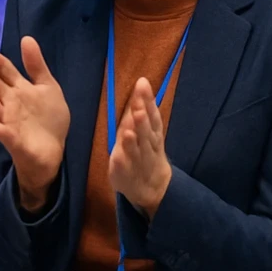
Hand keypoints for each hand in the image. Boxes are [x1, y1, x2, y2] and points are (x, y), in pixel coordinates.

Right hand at [0, 37, 68, 210]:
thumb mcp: (47, 86)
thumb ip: (36, 65)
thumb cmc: (48, 118)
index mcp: (17, 90)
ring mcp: (8, 121)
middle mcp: (8, 103)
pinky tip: (0, 127)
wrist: (52, 151)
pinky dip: (4, 132)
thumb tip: (26, 38)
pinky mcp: (14, 141)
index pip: (4, 73)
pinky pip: (8, 136)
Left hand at [108, 77, 171, 217]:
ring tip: (130, 127)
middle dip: (142, 120)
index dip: (148, 101)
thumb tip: (141, 83)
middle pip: (146, 132)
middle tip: (138, 106)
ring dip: (134, 139)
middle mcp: (148, 147)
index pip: (152, 115)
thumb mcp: (147, 129)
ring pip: (138, 150)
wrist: (152, 187)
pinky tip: (117, 155)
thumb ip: (143, 109)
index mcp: (153, 134)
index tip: (143, 84)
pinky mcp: (126, 174)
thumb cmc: (146, 151)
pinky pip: (125, 168)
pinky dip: (122, 161)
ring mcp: (138, 162)